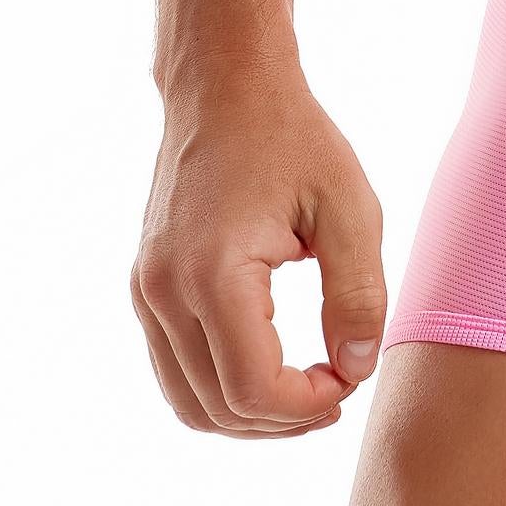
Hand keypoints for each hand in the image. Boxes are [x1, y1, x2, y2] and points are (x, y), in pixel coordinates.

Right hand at [131, 63, 388, 436]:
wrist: (224, 86)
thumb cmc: (293, 137)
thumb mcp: (349, 206)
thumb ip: (359, 295)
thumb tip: (355, 369)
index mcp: (213, 273)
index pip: (253, 390)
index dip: (309, 403)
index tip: (351, 374)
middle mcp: (163, 291)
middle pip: (218, 409)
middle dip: (284, 420)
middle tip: (338, 388)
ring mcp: (145, 292)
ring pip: (188, 403)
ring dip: (250, 415)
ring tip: (307, 391)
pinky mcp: (145, 287)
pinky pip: (175, 370)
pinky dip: (221, 388)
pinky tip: (272, 367)